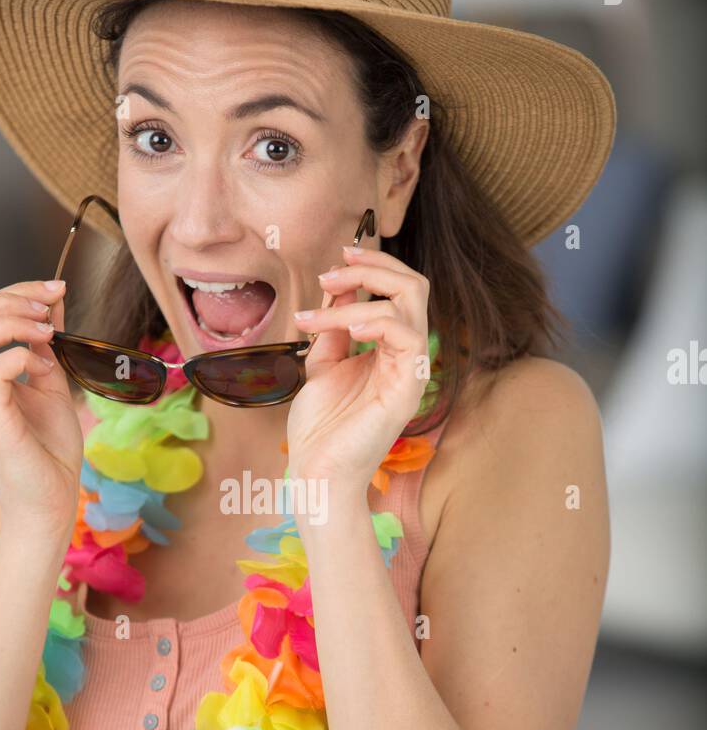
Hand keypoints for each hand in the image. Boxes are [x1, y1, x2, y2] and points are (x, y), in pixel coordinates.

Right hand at [0, 278, 82, 542]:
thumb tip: (52, 299)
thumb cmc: (49, 451)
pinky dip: (21, 355)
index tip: (51, 291)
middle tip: (47, 310)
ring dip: (13, 322)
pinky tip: (45, 367)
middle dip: (7, 299)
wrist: (51, 503)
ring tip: (48, 333)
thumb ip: (45, 344)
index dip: (8, 292)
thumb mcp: (51, 383)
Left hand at [287, 246, 430, 490]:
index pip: (399, 290)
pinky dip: (374, 319)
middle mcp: (407, 355)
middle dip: (372, 267)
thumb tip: (338, 285)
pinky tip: (345, 325)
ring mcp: (412, 370)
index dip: (372, 265)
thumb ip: (333, 325)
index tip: (336, 259)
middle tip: (332, 271)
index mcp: (390, 348)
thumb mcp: (322, 362)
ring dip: (361, 291)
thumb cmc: (320, 427)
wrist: (317, 471)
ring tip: (319, 308)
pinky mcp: (409, 387)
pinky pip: (406, 334)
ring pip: (410, 300)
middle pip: (413, 285)